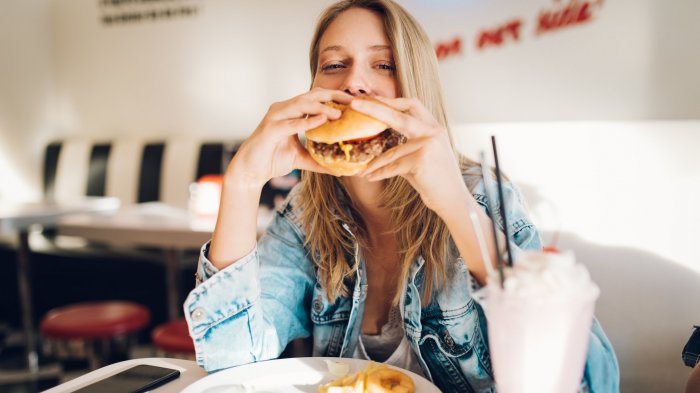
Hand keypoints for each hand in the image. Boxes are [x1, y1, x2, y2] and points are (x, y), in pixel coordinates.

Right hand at [226, 88, 351, 189]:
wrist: (250, 171)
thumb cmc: (272, 159)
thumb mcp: (301, 159)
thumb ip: (318, 160)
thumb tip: (339, 170)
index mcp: (291, 112)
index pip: (316, 98)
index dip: (335, 97)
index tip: (354, 102)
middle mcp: (283, 109)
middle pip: (311, 96)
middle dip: (333, 96)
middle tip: (352, 101)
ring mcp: (275, 117)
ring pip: (301, 105)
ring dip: (321, 107)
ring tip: (339, 113)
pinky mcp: (269, 129)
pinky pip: (290, 123)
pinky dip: (306, 121)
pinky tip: (321, 121)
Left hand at [351, 97, 467, 215]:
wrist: (453, 200)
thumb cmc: (436, 180)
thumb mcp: (422, 156)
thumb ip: (405, 145)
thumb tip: (379, 142)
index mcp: (434, 127)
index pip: (411, 105)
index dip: (390, 101)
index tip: (371, 99)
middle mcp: (432, 132)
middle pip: (398, 115)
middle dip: (374, 108)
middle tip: (354, 104)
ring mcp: (428, 145)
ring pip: (391, 152)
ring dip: (374, 163)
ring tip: (362, 170)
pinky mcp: (421, 160)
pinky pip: (393, 167)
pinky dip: (380, 173)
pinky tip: (369, 177)